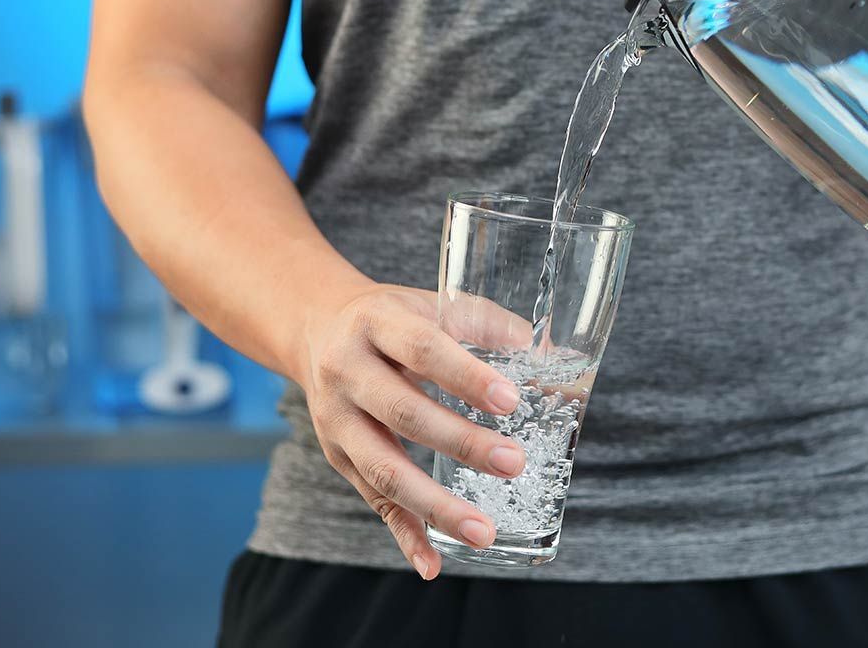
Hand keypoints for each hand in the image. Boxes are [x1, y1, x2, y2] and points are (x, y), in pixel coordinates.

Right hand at [296, 283, 528, 579]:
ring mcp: (338, 420)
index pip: (423, 349)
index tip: (511, 401)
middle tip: (513, 464)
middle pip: (404, 413)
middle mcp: (348, 372)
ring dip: (435, 505)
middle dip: (461, 442)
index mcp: (376, 323)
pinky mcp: (339, 456)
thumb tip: (549, 355)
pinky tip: (433, 564)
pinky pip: (372, 501)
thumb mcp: (432, 304)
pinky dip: (404, 534)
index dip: (466, 376)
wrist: (318, 328)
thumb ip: (487, 324)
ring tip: (484, 532)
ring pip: (384, 468)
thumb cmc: (393, 317)